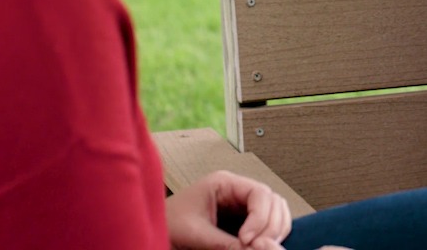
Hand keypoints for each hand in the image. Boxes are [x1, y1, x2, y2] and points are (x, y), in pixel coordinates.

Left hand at [166, 170, 291, 249]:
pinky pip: (267, 225)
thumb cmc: (168, 226)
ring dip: (275, 232)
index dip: (261, 217)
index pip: (259, 193)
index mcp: (224, 183)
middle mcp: (237, 191)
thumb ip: (224, 243)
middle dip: (271, 226)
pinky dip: (270, 236)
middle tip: (258, 247)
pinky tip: (259, 247)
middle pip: (273, 201)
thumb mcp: (195, 234)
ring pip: (275, 213)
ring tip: (260, 248)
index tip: (249, 240)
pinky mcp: (242, 222)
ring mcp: (241, 205)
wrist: (151, 233)